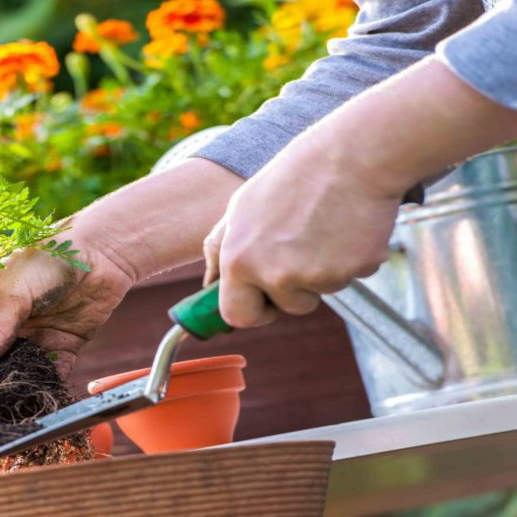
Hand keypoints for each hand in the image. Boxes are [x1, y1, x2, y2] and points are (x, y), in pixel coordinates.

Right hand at [0, 158, 242, 381]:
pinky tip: (29, 412)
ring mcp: (29, 341)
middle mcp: (2, 328)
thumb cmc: (47, 259)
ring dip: (0, 396)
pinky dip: (41, 394)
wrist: (100, 254)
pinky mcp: (59, 350)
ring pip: (9, 376)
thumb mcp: (13, 292)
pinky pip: (47, 378)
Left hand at [204, 138, 400, 327]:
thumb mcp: (240, 207)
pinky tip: (348, 225)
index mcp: (239, 261)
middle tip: (302, 251)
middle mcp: (274, 274)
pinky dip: (352, 257)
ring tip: (324, 227)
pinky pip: (352, 275)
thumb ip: (219, 249)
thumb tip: (208, 284)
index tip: (266, 302)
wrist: (351, 155)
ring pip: (322, 290)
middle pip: (288, 308)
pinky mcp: (355, 270)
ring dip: (325, 269)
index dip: (254, 311)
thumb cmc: (292, 178)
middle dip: (295, 292)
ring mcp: (317, 275)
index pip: (238, 315)